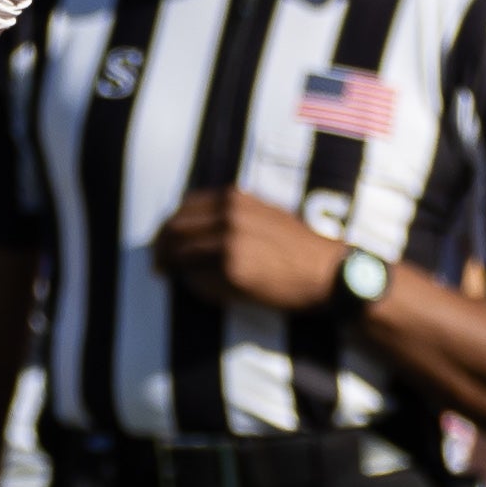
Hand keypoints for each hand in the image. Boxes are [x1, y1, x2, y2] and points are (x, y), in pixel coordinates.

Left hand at [149, 188, 348, 311]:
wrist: (326, 272)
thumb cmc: (298, 247)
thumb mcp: (264, 213)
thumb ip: (230, 213)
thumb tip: (193, 225)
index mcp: (234, 198)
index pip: (183, 207)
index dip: (168, 226)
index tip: (165, 241)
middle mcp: (228, 215)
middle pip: (174, 229)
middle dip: (161, 248)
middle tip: (158, 264)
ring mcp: (228, 242)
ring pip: (180, 255)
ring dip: (173, 268)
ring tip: (171, 277)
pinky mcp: (231, 270)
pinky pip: (197, 279)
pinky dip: (194, 285)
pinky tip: (202, 288)